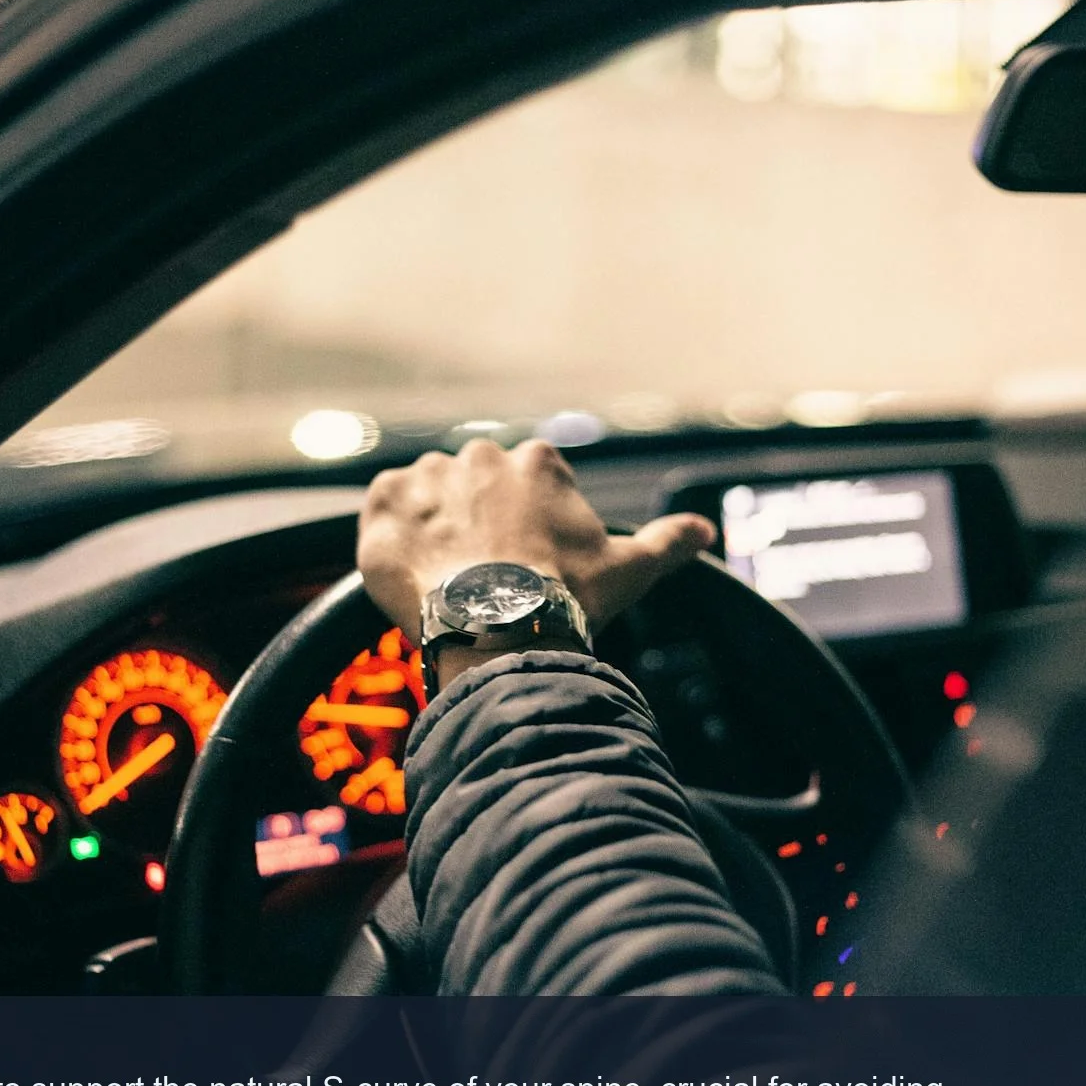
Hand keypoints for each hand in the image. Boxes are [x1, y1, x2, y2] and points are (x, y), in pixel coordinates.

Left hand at [357, 438, 716, 649]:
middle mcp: (479, 456)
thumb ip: (668, 542)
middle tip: (484, 577)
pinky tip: (412, 570)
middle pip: (474, 487)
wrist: (497, 629)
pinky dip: (390, 534)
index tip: (525, 563)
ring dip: (433, 528)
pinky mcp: (382, 502)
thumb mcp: (630, 569)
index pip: (527, 484)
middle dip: (476, 524)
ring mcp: (427, 476)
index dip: (525, 528)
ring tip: (447, 579)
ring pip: (427, 496)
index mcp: (537, 462)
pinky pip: (381, 507)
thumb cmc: (566, 598)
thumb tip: (705, 531)